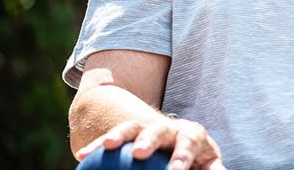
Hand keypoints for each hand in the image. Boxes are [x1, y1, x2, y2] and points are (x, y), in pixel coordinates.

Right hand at [75, 118, 224, 169]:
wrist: (179, 141)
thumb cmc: (196, 159)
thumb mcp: (206, 163)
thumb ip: (210, 169)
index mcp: (192, 135)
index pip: (189, 142)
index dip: (182, 156)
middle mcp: (170, 128)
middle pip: (160, 129)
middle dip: (149, 139)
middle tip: (140, 153)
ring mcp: (149, 129)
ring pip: (133, 128)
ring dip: (120, 135)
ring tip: (107, 145)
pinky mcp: (131, 134)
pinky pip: (113, 138)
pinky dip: (99, 145)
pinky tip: (83, 155)